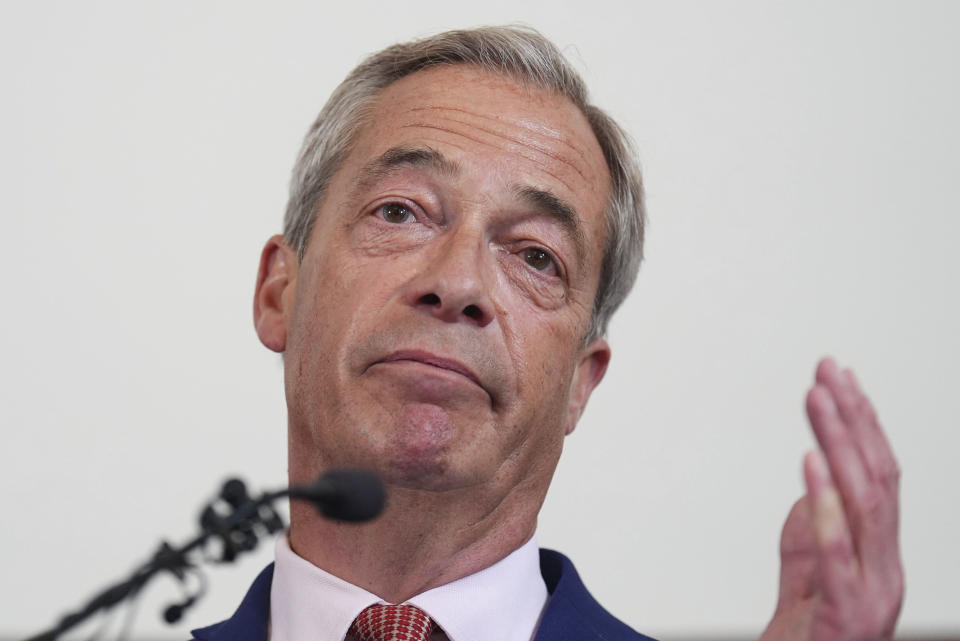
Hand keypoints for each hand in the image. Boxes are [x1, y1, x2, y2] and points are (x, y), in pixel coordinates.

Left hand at [760, 357, 902, 640]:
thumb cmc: (808, 632)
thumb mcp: (808, 569)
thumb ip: (813, 525)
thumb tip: (813, 476)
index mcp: (881, 553)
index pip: (880, 474)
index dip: (863, 423)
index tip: (841, 379)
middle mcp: (886, 567)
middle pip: (877, 478)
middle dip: (852, 418)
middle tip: (828, 372)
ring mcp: (871, 592)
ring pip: (864, 504)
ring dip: (839, 444)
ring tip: (819, 400)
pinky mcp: (844, 613)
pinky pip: (834, 552)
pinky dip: (824, 504)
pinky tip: (811, 465)